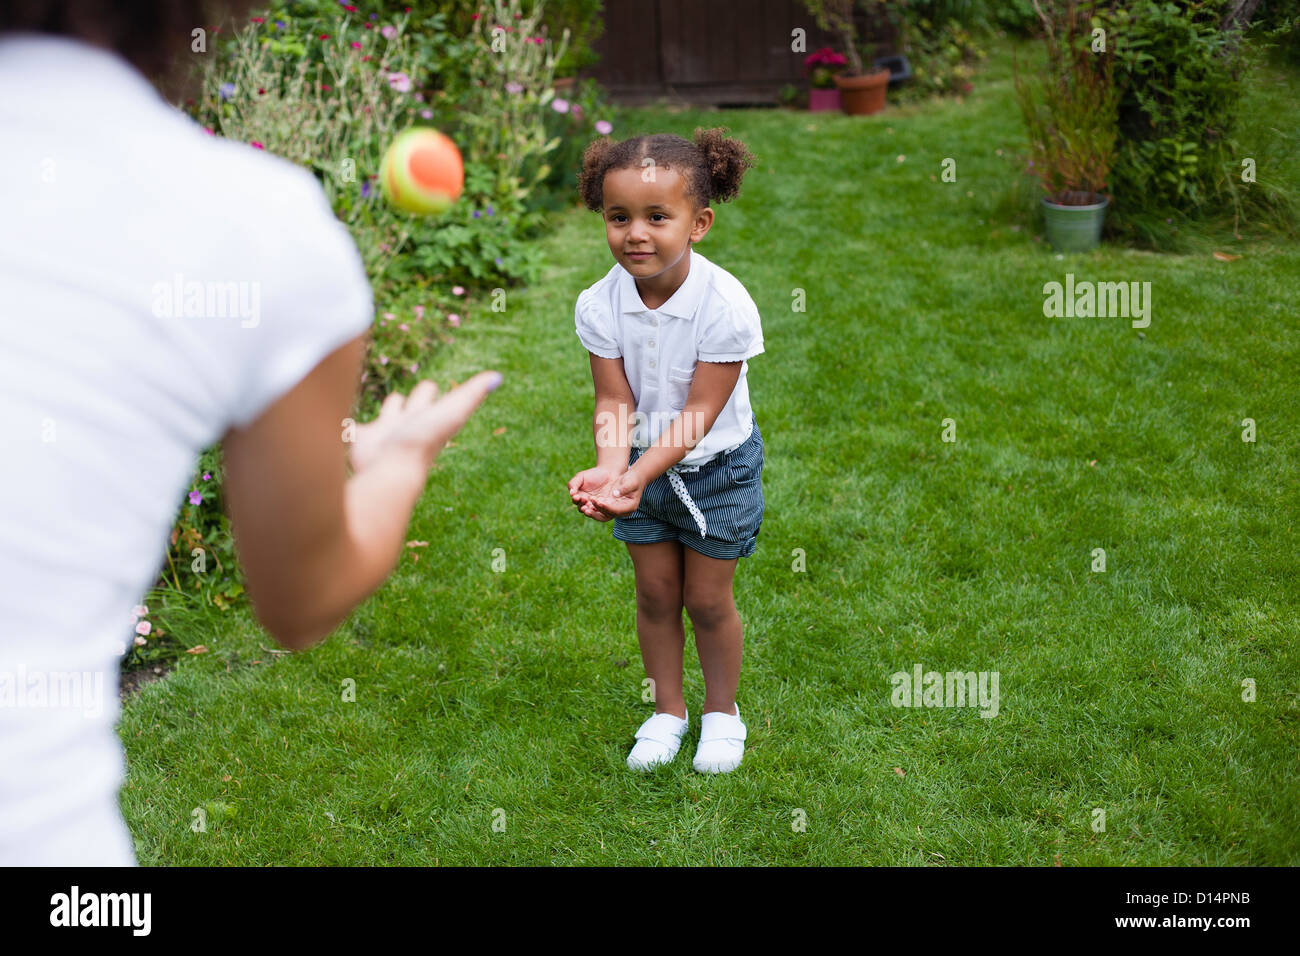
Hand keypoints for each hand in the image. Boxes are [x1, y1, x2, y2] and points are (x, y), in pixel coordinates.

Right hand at [348, 371, 501, 476]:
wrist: (391, 473)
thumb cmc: (421, 442)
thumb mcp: (451, 412)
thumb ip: (471, 393)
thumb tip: (498, 377)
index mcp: (424, 415)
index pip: (426, 394)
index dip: (427, 390)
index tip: (430, 386)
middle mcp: (405, 425)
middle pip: (407, 405)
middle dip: (409, 400)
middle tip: (406, 397)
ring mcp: (383, 434)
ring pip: (386, 417)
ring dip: (387, 412)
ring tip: (386, 409)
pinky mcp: (361, 441)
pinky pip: (351, 430)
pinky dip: (347, 427)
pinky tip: (338, 420)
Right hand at [568, 465, 621, 518]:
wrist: (609, 473)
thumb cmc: (593, 474)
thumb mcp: (581, 476)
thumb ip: (574, 484)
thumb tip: (571, 493)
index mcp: (580, 498)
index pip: (576, 502)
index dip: (576, 500)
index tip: (577, 496)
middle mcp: (588, 504)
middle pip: (583, 509)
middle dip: (583, 507)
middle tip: (584, 504)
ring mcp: (598, 507)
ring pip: (593, 513)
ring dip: (591, 511)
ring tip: (591, 506)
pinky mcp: (607, 508)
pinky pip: (604, 511)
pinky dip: (602, 509)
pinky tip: (601, 504)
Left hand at [588, 468, 645, 519]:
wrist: (632, 478)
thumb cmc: (633, 479)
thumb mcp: (631, 482)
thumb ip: (624, 488)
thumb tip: (615, 494)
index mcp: (630, 507)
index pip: (616, 510)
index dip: (607, 507)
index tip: (598, 502)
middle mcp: (623, 511)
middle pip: (608, 515)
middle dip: (596, 512)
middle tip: (586, 508)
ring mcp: (616, 509)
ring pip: (603, 514)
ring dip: (593, 512)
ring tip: (583, 507)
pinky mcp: (610, 506)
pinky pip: (600, 509)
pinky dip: (593, 507)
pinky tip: (585, 503)